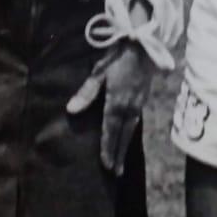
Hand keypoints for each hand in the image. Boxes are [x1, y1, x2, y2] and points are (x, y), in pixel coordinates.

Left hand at [67, 42, 153, 176]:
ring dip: (125, 146)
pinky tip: (128, 136)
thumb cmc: (117, 56)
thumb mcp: (99, 72)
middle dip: (118, 154)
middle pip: (123, 135)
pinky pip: (136, 121)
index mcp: (117, 102)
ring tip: (122, 162)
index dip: (108, 148)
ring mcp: (139, 103)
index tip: (106, 165)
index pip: (110, 130)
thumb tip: (72, 110)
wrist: (144, 43)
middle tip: (116, 173)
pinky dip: (131, 133)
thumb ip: (87, 92)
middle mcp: (130, 106)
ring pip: (131, 129)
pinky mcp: (144, 98)